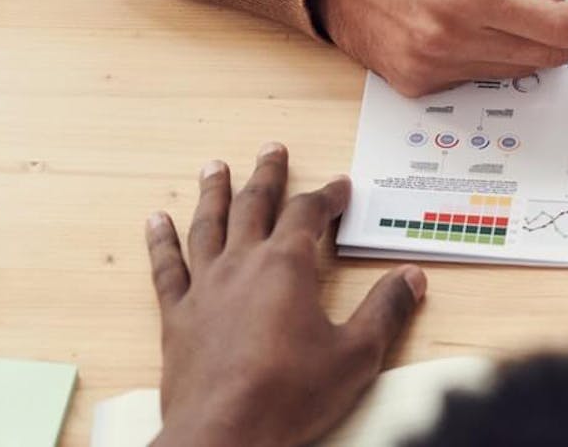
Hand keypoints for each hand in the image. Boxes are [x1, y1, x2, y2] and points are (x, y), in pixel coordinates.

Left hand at [146, 145, 426, 446]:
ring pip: (208, 226)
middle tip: (272, 149)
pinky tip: (156, 221)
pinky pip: (167, 268)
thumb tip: (412, 277)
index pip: (309, 214)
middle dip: (268, 176)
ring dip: (213, 193)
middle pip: (255, 206)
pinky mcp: (177, 317)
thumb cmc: (289, 395)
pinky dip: (161, 241)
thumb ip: (385, 310)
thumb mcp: (356, 354)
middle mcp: (242, 266)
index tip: (341, 186)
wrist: (223, 435)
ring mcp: (204, 289)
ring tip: (215, 167)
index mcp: (287, 267)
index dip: (328, 196)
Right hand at [312, 0, 567, 96]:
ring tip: (554, 9)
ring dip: (549, 43)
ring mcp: (431, 69)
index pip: (559, 26)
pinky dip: (507, 53)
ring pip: (520, 69)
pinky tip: (503, 24)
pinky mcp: (419, 85)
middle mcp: (447, 40)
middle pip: (548, 55)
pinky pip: (484, 76)